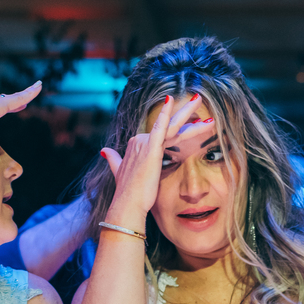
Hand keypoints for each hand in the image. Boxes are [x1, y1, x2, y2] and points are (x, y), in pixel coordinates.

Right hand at [100, 94, 215, 217]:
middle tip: (198, 100)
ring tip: (199, 99)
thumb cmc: (128, 192)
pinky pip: (159, 127)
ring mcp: (146, 144)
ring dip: (187, 112)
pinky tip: (171, 100)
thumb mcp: (119, 171)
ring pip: (172, 126)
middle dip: (186, 113)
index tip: (195, 125)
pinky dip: (164, 113)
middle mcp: (141, 141)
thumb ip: (113, 159)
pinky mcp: (151, 149)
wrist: (128, 204)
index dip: (181, 130)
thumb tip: (104, 151)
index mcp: (138, 145)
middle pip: (169, 126)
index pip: (164, 134)